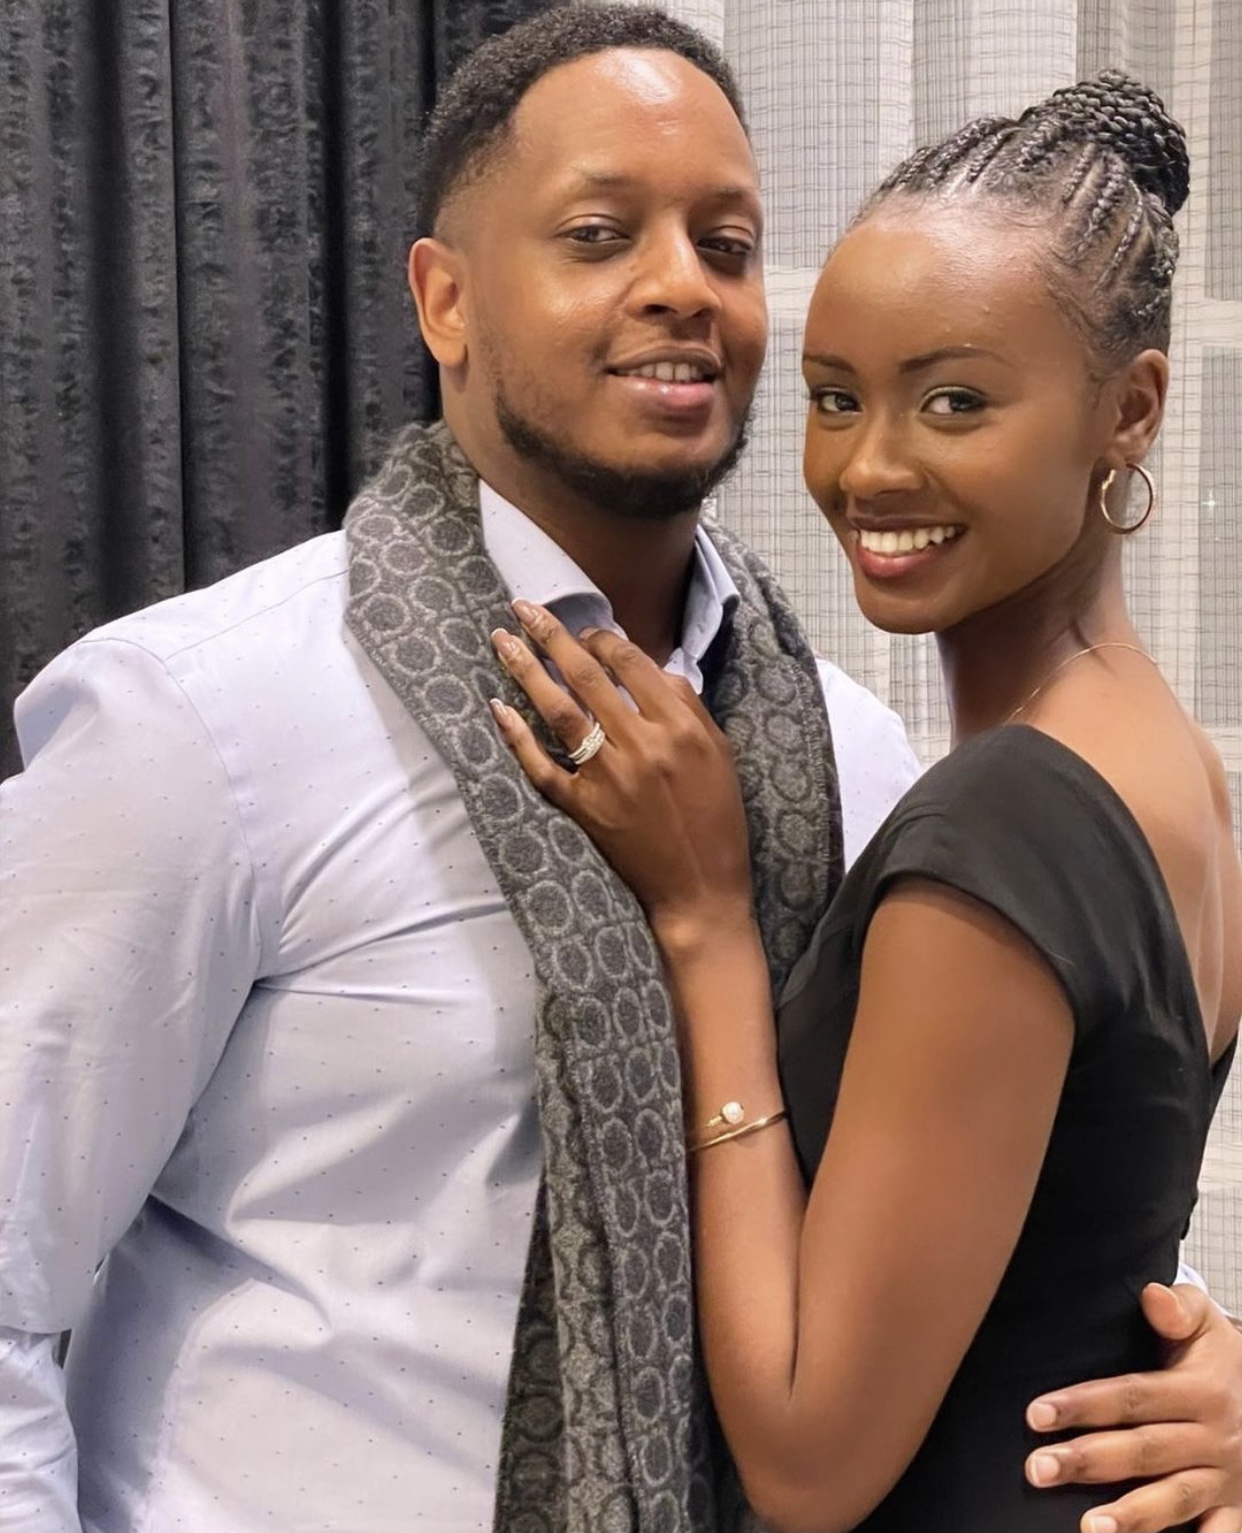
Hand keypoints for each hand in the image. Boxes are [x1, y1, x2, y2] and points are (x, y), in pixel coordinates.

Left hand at [490, 601, 753, 934]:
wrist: (702, 888)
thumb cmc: (717, 818)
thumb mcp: (719, 753)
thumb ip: (687, 707)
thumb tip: (650, 668)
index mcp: (679, 727)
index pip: (630, 663)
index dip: (601, 639)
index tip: (584, 630)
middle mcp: (641, 746)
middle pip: (587, 677)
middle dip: (552, 636)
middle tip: (523, 606)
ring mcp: (608, 778)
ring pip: (559, 712)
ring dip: (527, 671)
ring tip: (502, 640)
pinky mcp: (585, 808)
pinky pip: (542, 767)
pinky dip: (517, 737)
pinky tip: (499, 707)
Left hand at [1024, 1283, 1241, 1531]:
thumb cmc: (1222, 1358)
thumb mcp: (1207, 1324)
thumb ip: (1179, 1309)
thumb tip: (1152, 1295)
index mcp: (1199, 1390)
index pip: (1133, 1397)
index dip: (1084, 1405)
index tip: (1036, 1414)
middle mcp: (1212, 1437)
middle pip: (1144, 1451)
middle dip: (1089, 1461)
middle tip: (1038, 1469)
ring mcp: (1224, 1478)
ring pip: (1175, 1499)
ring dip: (1134, 1518)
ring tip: (1090, 1530)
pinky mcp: (1235, 1507)